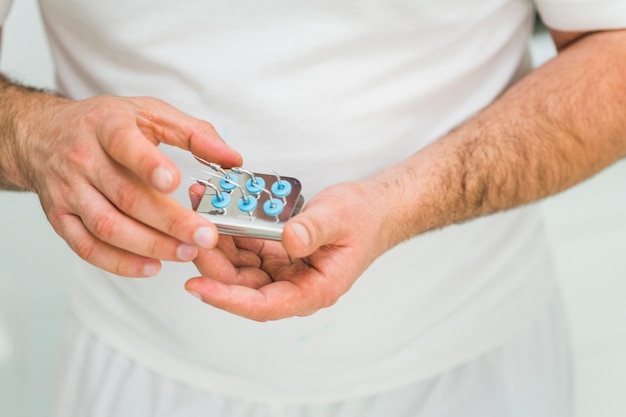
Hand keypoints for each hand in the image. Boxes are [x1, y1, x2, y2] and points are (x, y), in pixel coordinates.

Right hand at [21, 94, 241, 276]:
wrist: (43, 135)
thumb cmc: (104, 125)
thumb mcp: (149, 113)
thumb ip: (194, 132)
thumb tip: (232, 158)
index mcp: (106, 126)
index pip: (124, 144)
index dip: (148, 164)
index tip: (174, 182)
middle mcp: (82, 159)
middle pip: (125, 196)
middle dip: (169, 221)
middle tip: (204, 236)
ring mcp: (68, 191)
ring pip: (108, 226)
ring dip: (150, 245)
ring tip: (186, 253)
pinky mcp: (60, 218)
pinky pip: (87, 247)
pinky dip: (120, 262)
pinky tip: (151, 266)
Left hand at [185, 181, 392, 320]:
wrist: (373, 211)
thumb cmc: (363, 219)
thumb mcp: (339, 218)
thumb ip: (313, 230)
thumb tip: (287, 241)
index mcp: (314, 290)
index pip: (263, 305)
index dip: (227, 298)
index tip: (197, 286)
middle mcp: (294, 286)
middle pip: (243, 285)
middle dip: (213, 262)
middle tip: (191, 233)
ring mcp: (283, 271)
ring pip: (240, 266)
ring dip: (218, 243)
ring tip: (199, 211)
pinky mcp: (276, 255)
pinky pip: (246, 248)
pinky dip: (230, 232)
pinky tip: (217, 209)